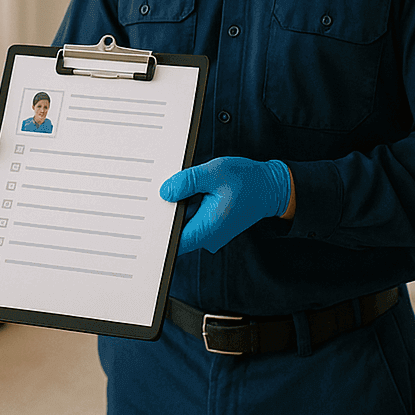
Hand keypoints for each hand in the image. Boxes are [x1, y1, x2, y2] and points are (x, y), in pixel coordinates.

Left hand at [160, 157, 292, 254]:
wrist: (269, 188)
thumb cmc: (247, 180)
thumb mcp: (215, 172)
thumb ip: (188, 181)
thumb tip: (165, 192)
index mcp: (206, 229)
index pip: (171, 241)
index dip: (155, 230)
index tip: (144, 216)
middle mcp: (206, 237)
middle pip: (173, 230)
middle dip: (165, 210)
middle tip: (162, 188)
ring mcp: (208, 233)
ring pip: (182, 222)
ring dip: (178, 205)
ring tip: (183, 185)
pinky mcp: (210, 225)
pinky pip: (191, 217)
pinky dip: (188, 204)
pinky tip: (193, 188)